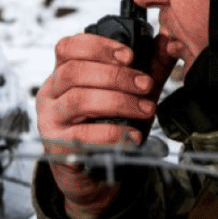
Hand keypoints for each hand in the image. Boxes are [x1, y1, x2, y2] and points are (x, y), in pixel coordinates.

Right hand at [36, 32, 176, 218]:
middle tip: (145, 85)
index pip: (68, 48)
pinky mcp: (56, 146)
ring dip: (117, 102)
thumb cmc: (107, 128)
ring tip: (145, 109)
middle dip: (116, 76)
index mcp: (62, 74)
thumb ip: (145, 69)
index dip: (98, 46)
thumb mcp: (126, 94)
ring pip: (78, 100)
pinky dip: (111, 134)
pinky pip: (82, 135)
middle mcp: (50, 94)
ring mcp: (50, 120)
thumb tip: (167, 44)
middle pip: (74, 72)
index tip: (129, 55)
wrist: (94, 174)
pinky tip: (133, 135)